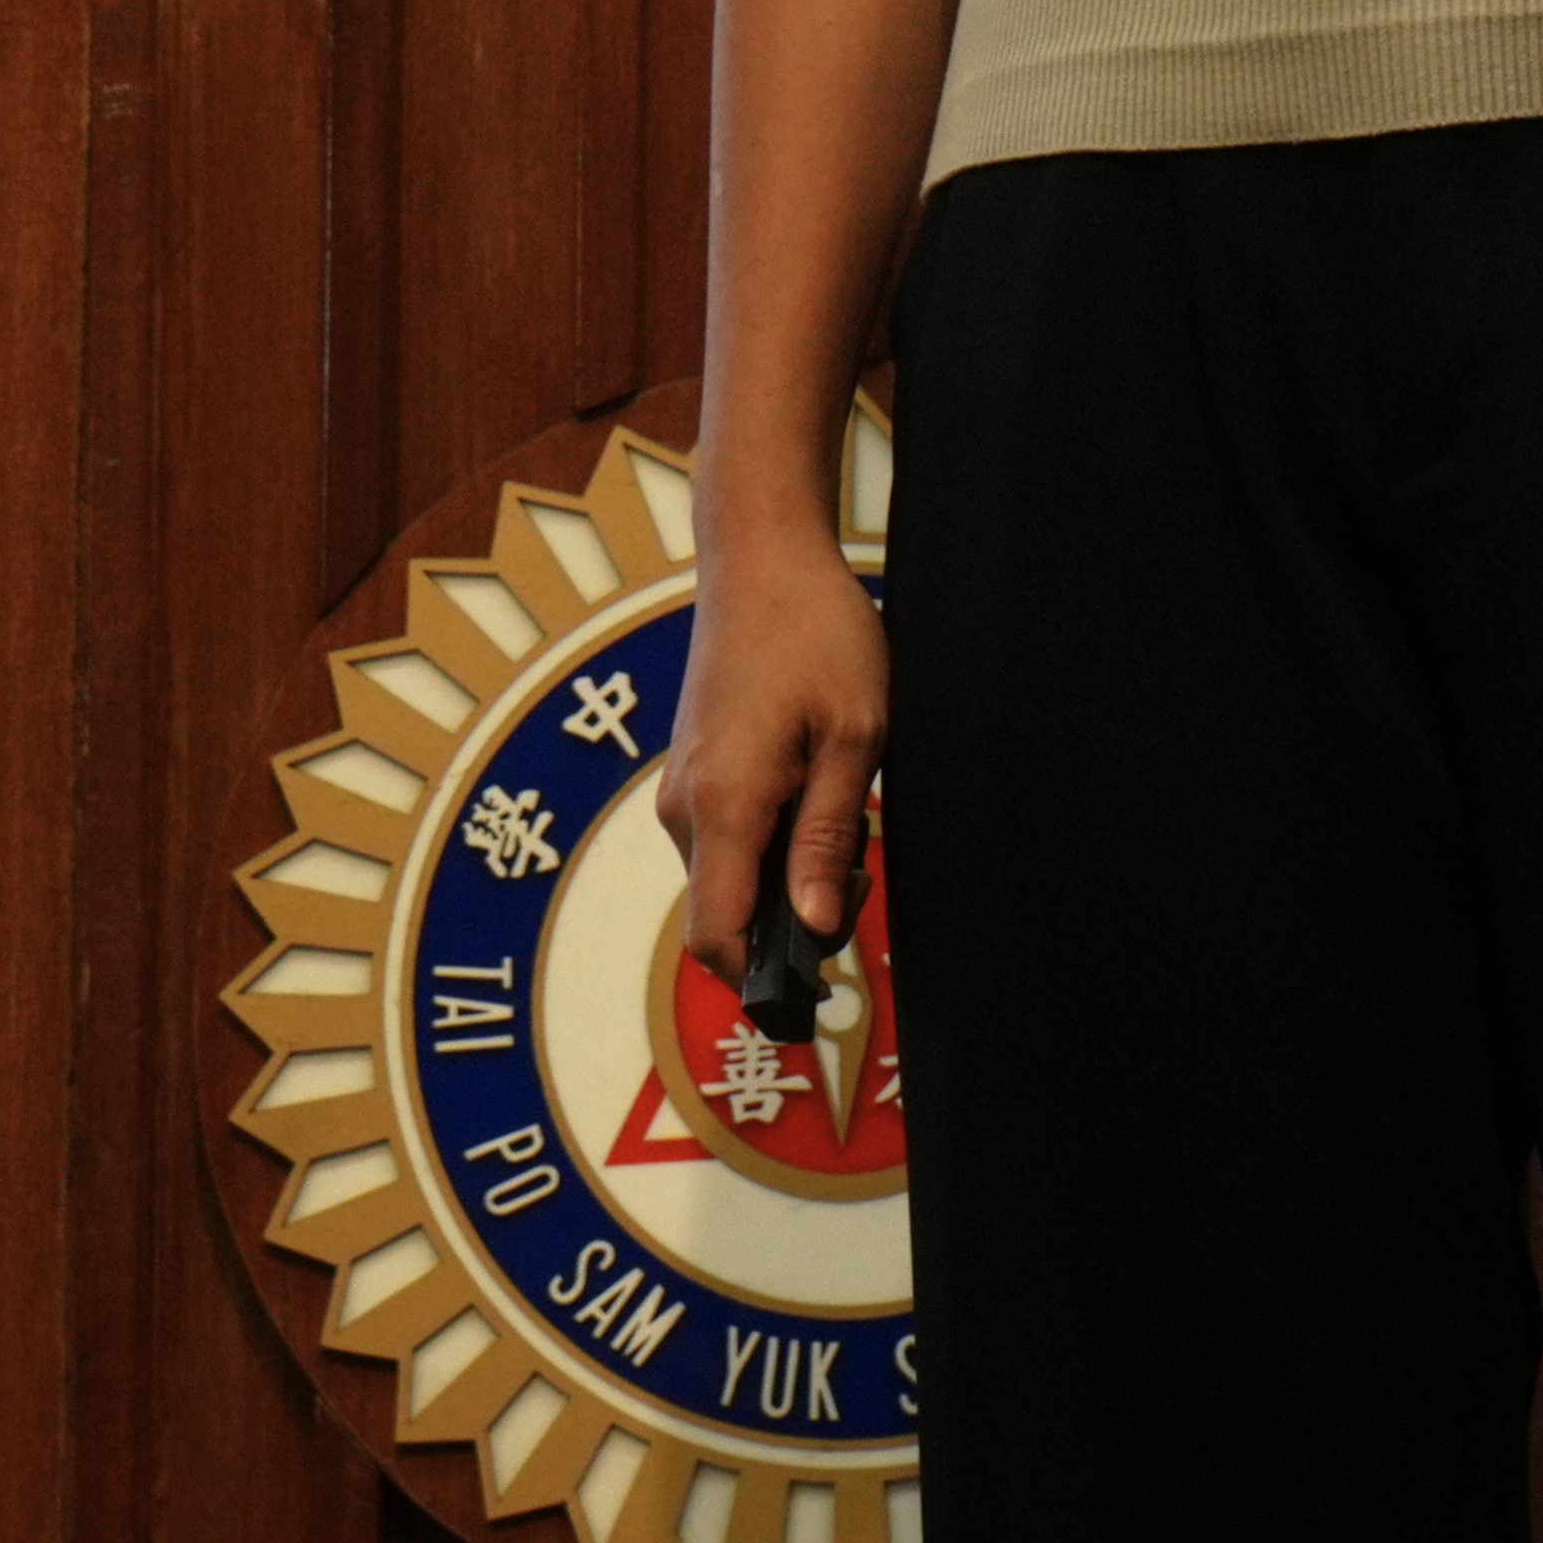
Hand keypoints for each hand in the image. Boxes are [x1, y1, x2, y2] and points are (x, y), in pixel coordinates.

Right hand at [666, 487, 890, 987]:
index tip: (822, 985)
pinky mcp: (691, 772)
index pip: (718, 938)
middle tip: (861, 868)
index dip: (764, 980)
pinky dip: (768, 845)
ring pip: (728, 880)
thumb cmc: (816, 632)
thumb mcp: (852, 737)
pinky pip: (724, 841)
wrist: (761, 556)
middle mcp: (684, 807)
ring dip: (784, 878)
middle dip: (793, 922)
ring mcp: (681, 789)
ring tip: (843, 813)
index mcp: (724, 804)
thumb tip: (818, 930)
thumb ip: (827, 839)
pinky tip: (815, 793)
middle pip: (726, 917)